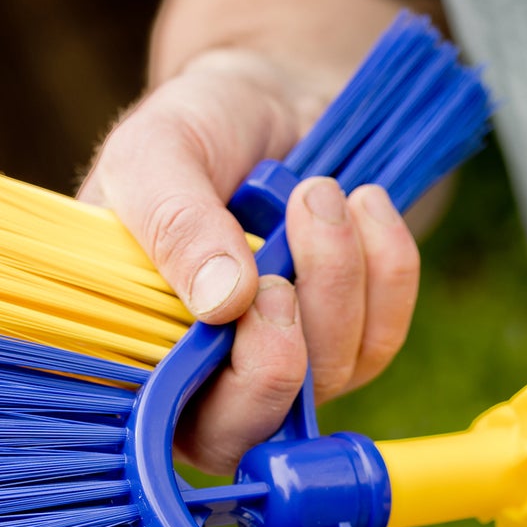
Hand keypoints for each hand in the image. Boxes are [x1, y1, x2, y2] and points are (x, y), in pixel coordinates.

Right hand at [80, 48, 419, 473]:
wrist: (274, 94)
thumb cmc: (198, 130)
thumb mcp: (156, 155)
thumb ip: (174, 224)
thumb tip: (222, 305)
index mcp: (140, 355)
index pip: (176, 428)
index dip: (222, 390)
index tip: (249, 297)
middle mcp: (210, 381)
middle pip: (256, 432)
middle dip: (283, 351)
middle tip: (282, 259)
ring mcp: (287, 370)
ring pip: (327, 377)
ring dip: (335, 276)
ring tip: (316, 192)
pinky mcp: (349, 344)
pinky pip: (383, 337)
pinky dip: (386, 267)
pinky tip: (363, 204)